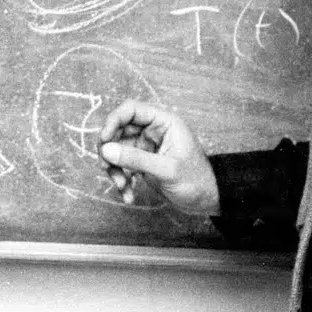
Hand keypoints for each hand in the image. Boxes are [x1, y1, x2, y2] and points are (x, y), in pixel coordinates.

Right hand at [98, 99, 220, 217]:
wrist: (207, 201)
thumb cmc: (196, 180)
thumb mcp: (166, 170)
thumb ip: (136, 159)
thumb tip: (106, 150)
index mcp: (163, 122)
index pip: (131, 110)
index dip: (113, 121)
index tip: (104, 140)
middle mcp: (153, 131)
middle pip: (118, 130)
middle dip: (110, 150)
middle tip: (107, 167)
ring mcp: (146, 147)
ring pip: (117, 150)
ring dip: (114, 169)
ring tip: (122, 186)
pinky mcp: (142, 162)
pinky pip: (123, 166)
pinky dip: (121, 179)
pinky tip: (128, 194)